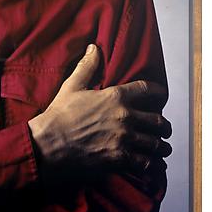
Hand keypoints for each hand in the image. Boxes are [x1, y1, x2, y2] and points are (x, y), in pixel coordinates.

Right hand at [28, 44, 171, 177]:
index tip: (161, 95)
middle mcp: (125, 117)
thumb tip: (94, 48)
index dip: (158, 92)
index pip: (147, 89)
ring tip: (161, 147)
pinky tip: (151, 163)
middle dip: (163, 125)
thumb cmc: (59, 115)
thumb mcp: (72, 86)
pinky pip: (146, 162)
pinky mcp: (120, 159)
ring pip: (155, 143)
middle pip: (158, 120)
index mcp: (115, 96)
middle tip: (163, 128)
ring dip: (160, 145)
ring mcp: (124, 139)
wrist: (48, 144)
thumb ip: (87, 66)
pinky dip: (151, 163)